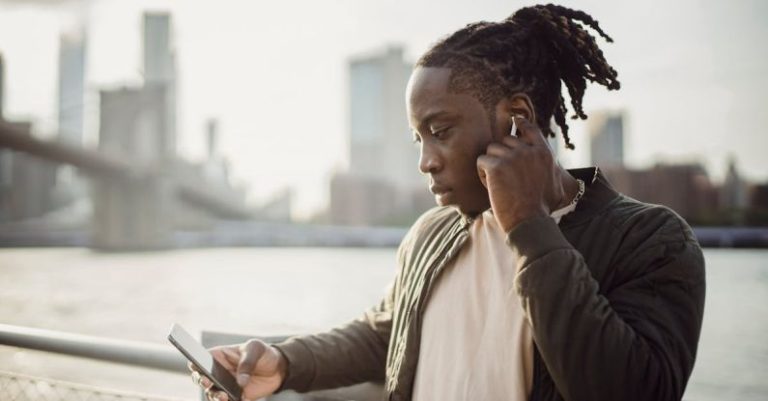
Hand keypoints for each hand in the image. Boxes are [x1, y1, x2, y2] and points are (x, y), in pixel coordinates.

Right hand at [189, 339, 286, 400]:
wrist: (278, 369)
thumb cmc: (263, 353)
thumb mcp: (256, 349)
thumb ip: (247, 363)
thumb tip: (240, 382)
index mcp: (219, 356)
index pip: (200, 359)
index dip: (195, 363)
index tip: (196, 367)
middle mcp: (218, 372)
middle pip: (201, 378)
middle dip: (202, 381)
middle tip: (209, 382)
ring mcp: (224, 386)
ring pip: (212, 394)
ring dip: (215, 397)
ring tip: (224, 397)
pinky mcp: (234, 397)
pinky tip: (237, 400)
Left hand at [476, 115, 565, 231]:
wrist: (530, 221)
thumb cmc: (542, 208)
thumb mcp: (556, 185)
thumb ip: (552, 171)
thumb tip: (560, 171)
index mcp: (544, 153)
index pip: (530, 129)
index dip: (521, 124)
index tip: (515, 120)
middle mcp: (529, 151)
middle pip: (505, 140)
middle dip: (501, 155)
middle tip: (505, 176)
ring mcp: (512, 157)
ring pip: (491, 150)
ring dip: (491, 165)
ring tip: (498, 183)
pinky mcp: (496, 166)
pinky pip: (481, 161)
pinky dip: (483, 174)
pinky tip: (492, 187)